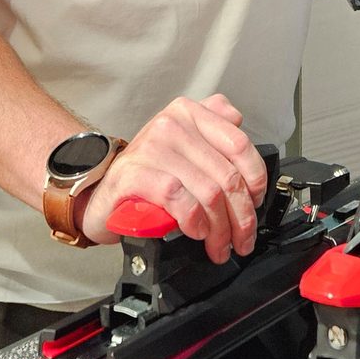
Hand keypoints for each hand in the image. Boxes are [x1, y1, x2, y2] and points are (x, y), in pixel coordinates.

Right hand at [79, 94, 268, 263]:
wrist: (103, 194)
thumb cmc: (148, 174)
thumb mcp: (183, 145)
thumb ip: (213, 129)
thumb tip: (242, 131)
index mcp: (189, 112)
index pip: (239, 145)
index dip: (256, 180)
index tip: (255, 203)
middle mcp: (172, 123)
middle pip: (227, 176)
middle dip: (241, 216)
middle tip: (242, 239)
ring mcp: (152, 147)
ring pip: (208, 192)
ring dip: (220, 229)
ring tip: (220, 245)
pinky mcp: (135, 174)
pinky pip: (179, 199)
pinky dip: (194, 221)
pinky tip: (196, 231)